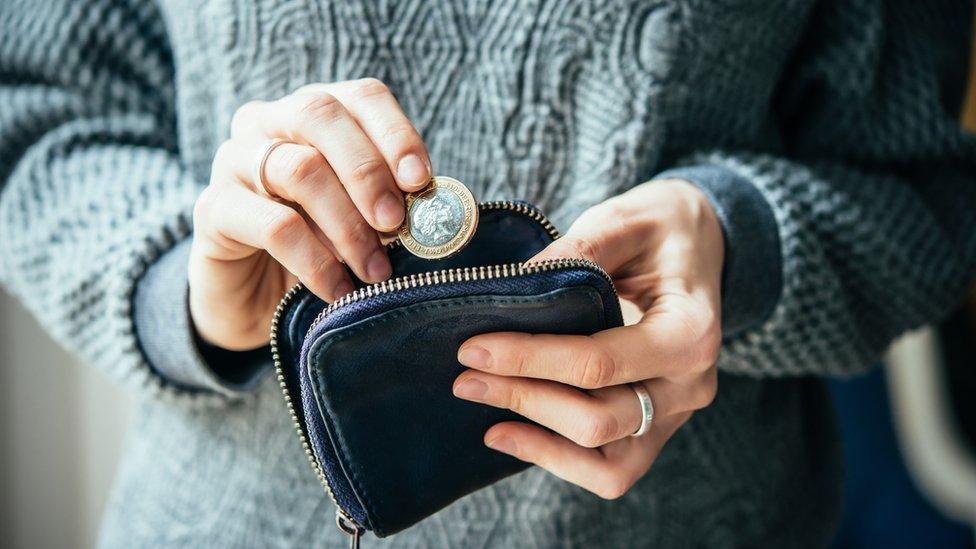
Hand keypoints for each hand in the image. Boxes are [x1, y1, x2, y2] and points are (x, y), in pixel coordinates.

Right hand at [190, 78, 430, 349]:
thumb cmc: (320, 247)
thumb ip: (391, 202)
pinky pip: (273, 226)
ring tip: (375, 270)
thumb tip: (433, 208)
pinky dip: (315, 261)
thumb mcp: (361, 219)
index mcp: (316, 113)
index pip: (362, 96)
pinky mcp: (213, 209)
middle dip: (368, 172)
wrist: (254, 299)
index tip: (421, 180)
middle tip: (396, 224)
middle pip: (322, 115)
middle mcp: (269, 122)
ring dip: (348, 225)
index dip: (396, 133)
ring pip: (298, 169)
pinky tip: (338, 290)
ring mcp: (233, 160)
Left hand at [453, 179, 723, 498]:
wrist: (700, 244)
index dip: (530, 360)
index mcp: (690, 333)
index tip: (474, 348)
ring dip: (537, 438)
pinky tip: (508, 433)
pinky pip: (610, 469)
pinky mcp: (656, 428)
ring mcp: (675, 414)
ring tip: (483, 406)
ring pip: (606, 462)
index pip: (599, 363)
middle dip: (523, 398)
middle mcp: (690, 385)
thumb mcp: (625, 221)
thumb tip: (512, 288)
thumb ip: (578, 252)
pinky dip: (557, 458)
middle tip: (466, 375)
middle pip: (598, 419)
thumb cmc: (662, 229)